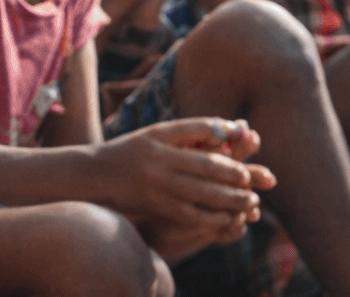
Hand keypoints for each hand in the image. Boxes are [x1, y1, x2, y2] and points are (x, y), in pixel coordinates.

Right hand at [102, 117, 275, 248]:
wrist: (95, 174)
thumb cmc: (131, 150)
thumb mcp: (155, 133)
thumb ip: (190, 131)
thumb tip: (228, 131)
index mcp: (157, 138)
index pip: (198, 139)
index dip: (226, 151)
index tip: (245, 159)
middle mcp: (157, 162)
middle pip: (206, 169)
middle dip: (236, 178)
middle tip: (254, 182)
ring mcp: (156, 186)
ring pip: (202, 195)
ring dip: (232, 200)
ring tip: (250, 202)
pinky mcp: (156, 206)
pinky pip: (191, 215)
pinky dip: (214, 218)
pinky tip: (228, 218)